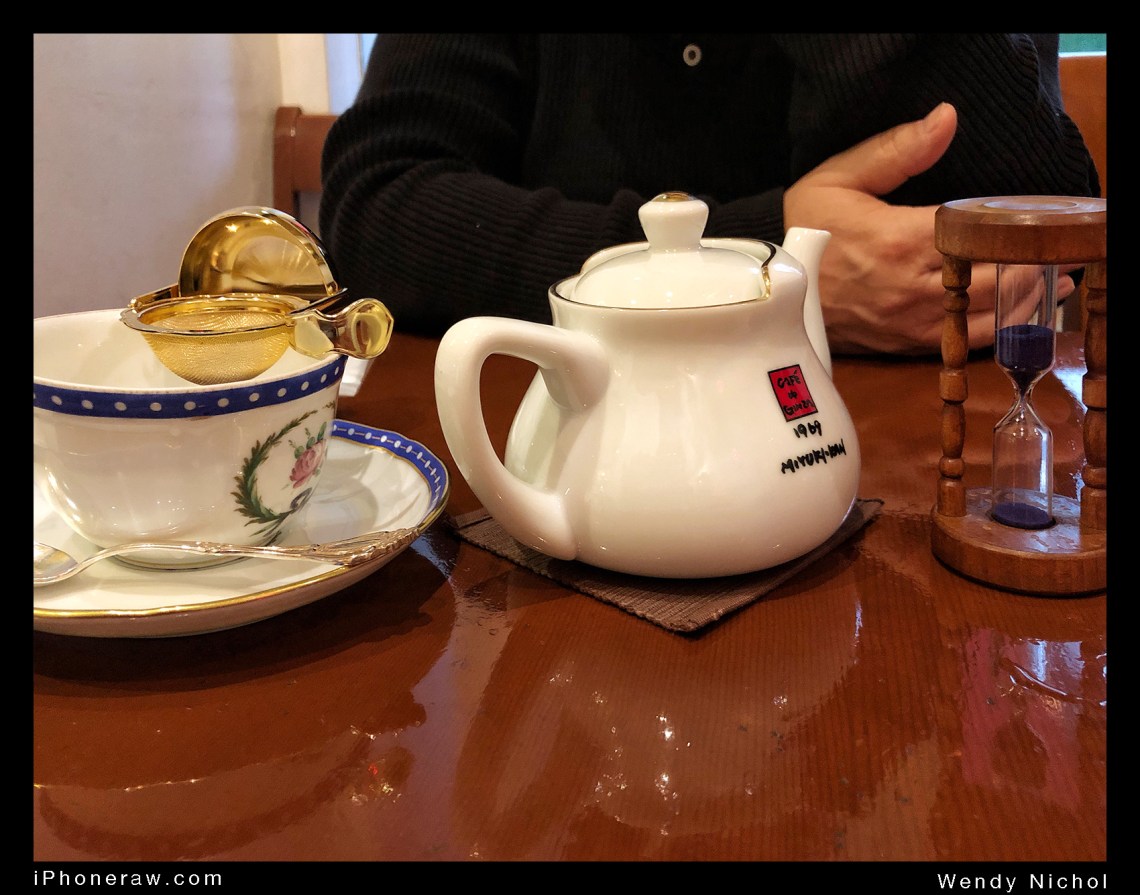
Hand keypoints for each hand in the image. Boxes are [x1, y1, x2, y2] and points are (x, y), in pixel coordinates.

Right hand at [784, 103, 1075, 354]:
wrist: (770, 289)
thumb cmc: (803, 232)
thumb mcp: (839, 178)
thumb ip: (897, 149)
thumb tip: (945, 119)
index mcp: (901, 239)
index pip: (980, 230)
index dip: (1012, 222)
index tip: (1033, 213)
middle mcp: (913, 285)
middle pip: (995, 276)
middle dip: (1030, 262)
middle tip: (1053, 247)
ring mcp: (912, 321)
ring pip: (989, 314)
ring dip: (1027, 299)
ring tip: (1053, 281)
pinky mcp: (907, 344)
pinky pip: (966, 342)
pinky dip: (1002, 328)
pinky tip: (1021, 312)